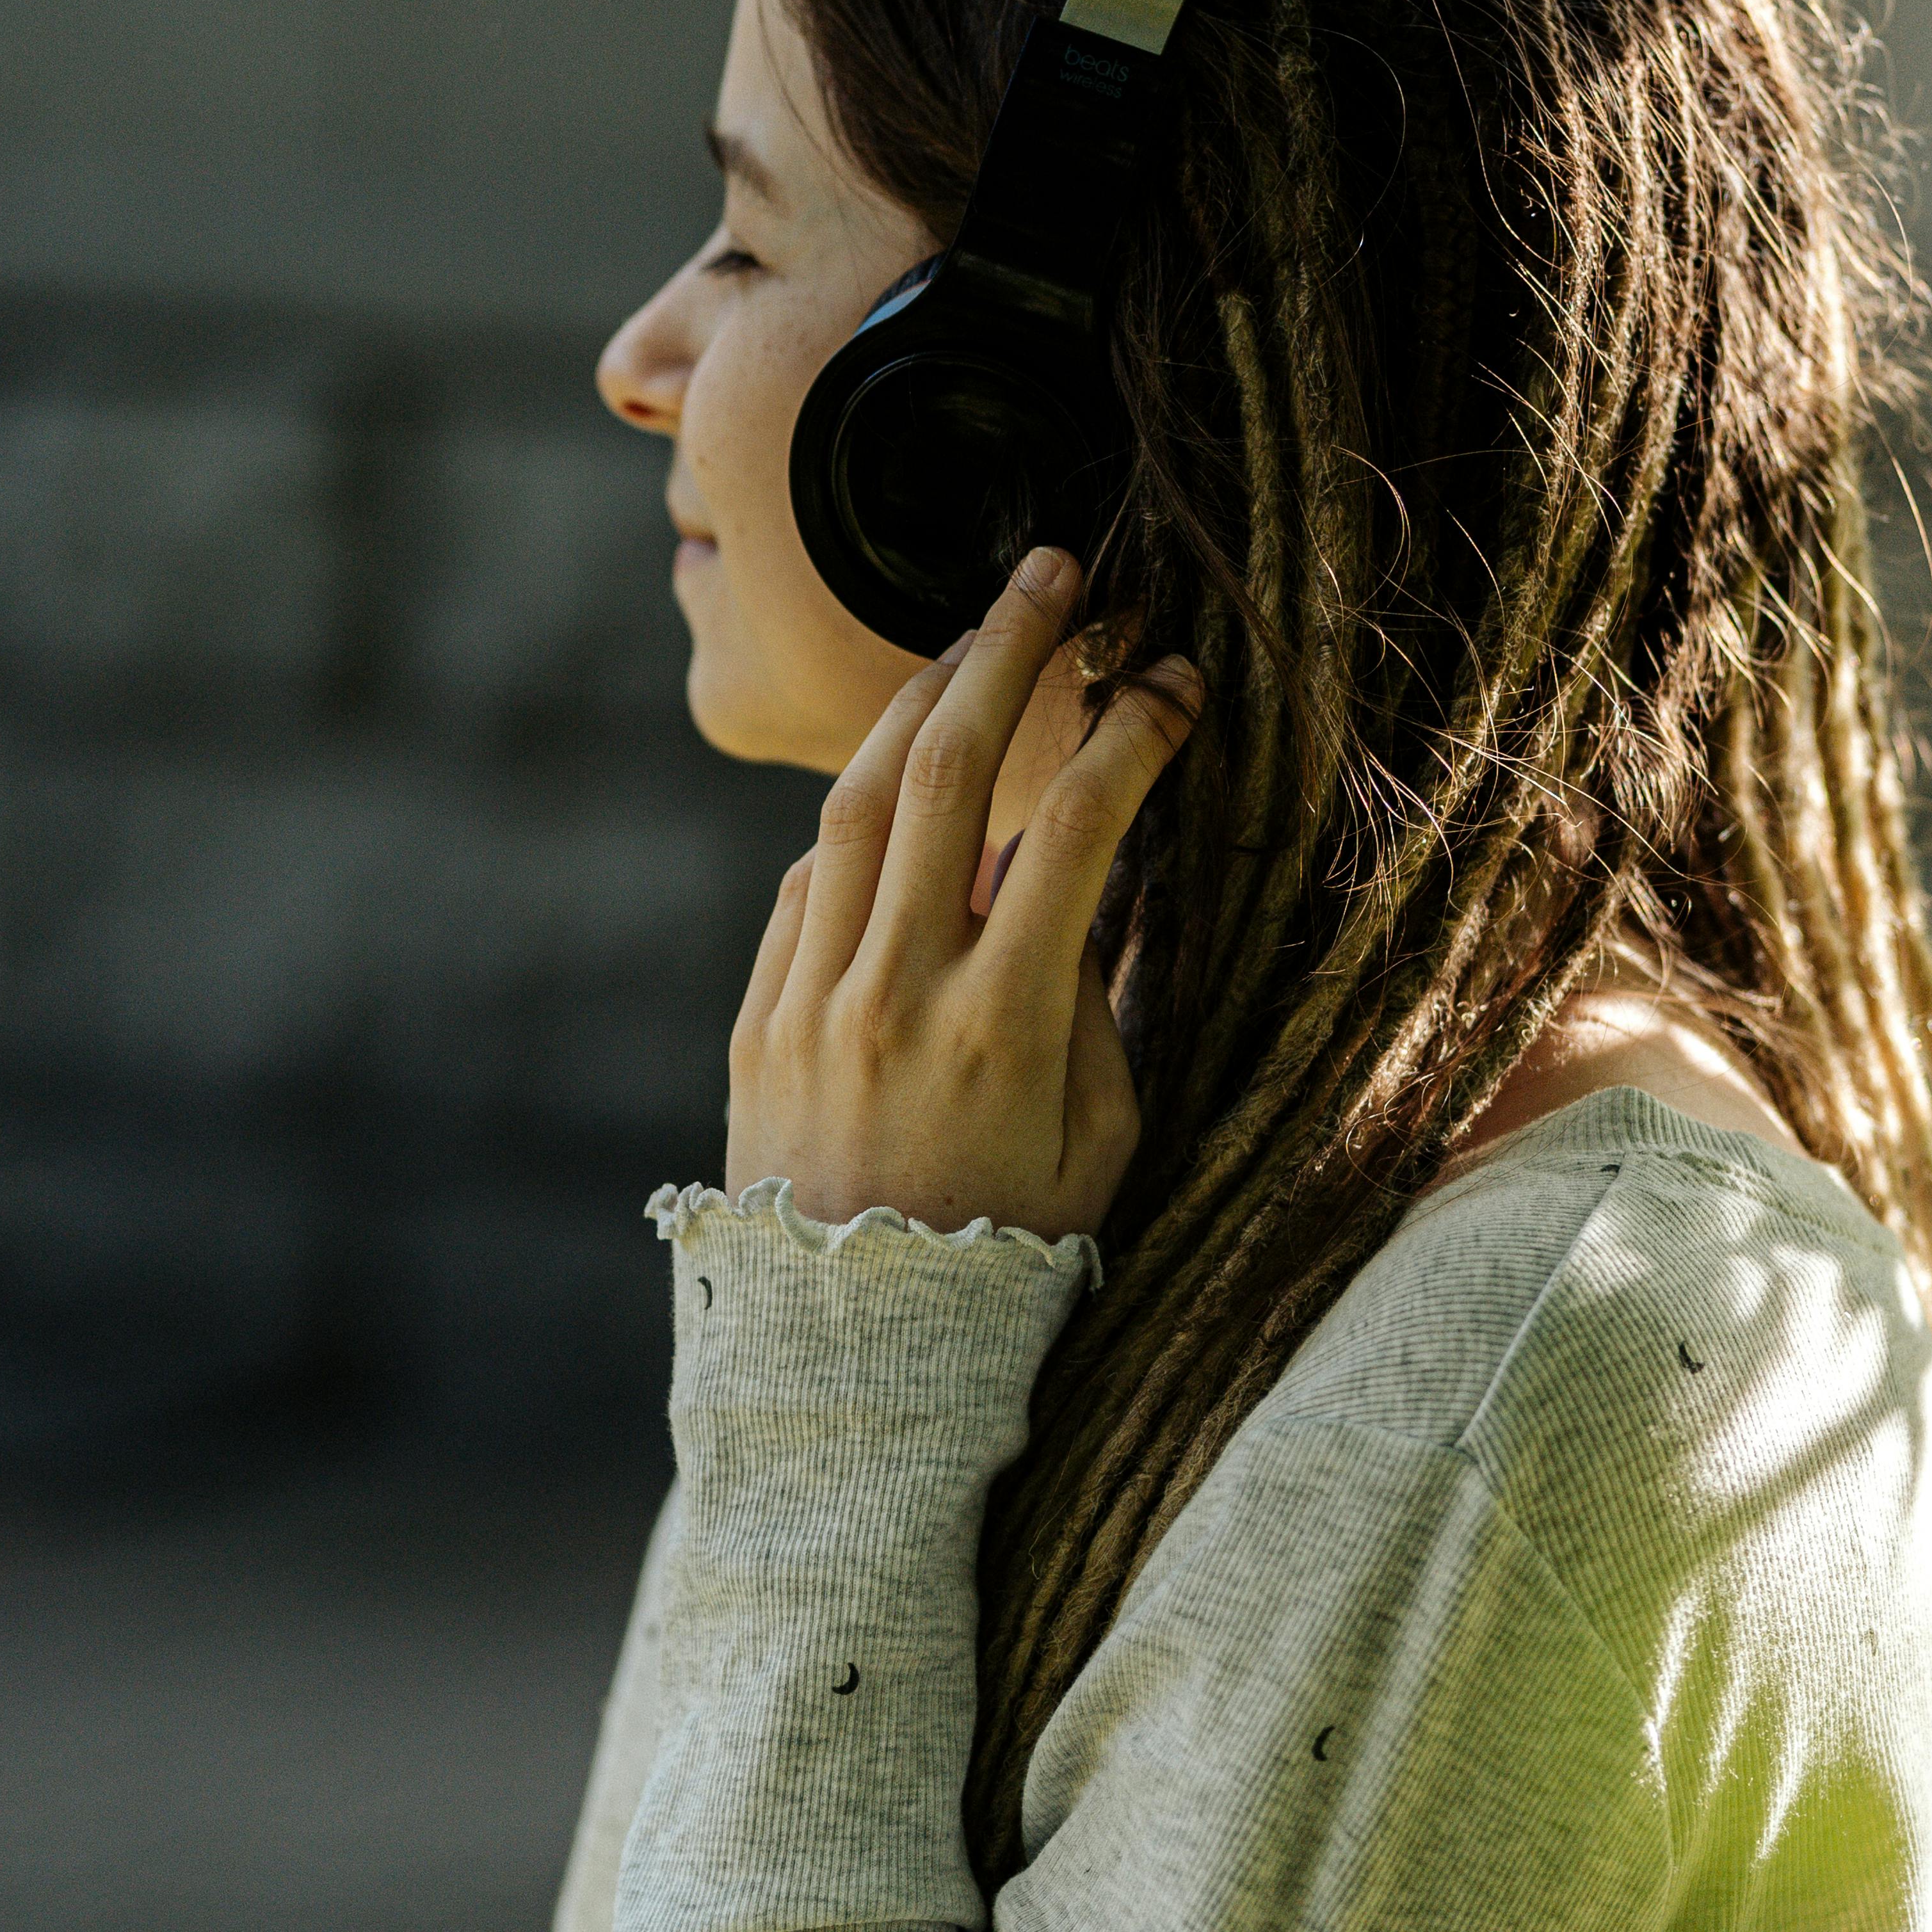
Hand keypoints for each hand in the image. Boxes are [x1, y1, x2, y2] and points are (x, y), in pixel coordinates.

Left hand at [724, 548, 1202, 1242]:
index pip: (1076, 827)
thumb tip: (1073, 885)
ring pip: (856, 803)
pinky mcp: (757, 1020)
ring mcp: (811, 1001)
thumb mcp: (1102, 1140)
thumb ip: (1090, 1001)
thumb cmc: (1015, 1253)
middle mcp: (896, 996)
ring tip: (974, 638)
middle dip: (1007, 651)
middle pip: (946, 771)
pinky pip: (802, 884)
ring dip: (917, 702)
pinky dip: (854, 825)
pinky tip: (901, 793)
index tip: (1175, 678)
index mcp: (1004, 1027)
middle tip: (1055, 572)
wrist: (862, 1359)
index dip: (1133, 732)